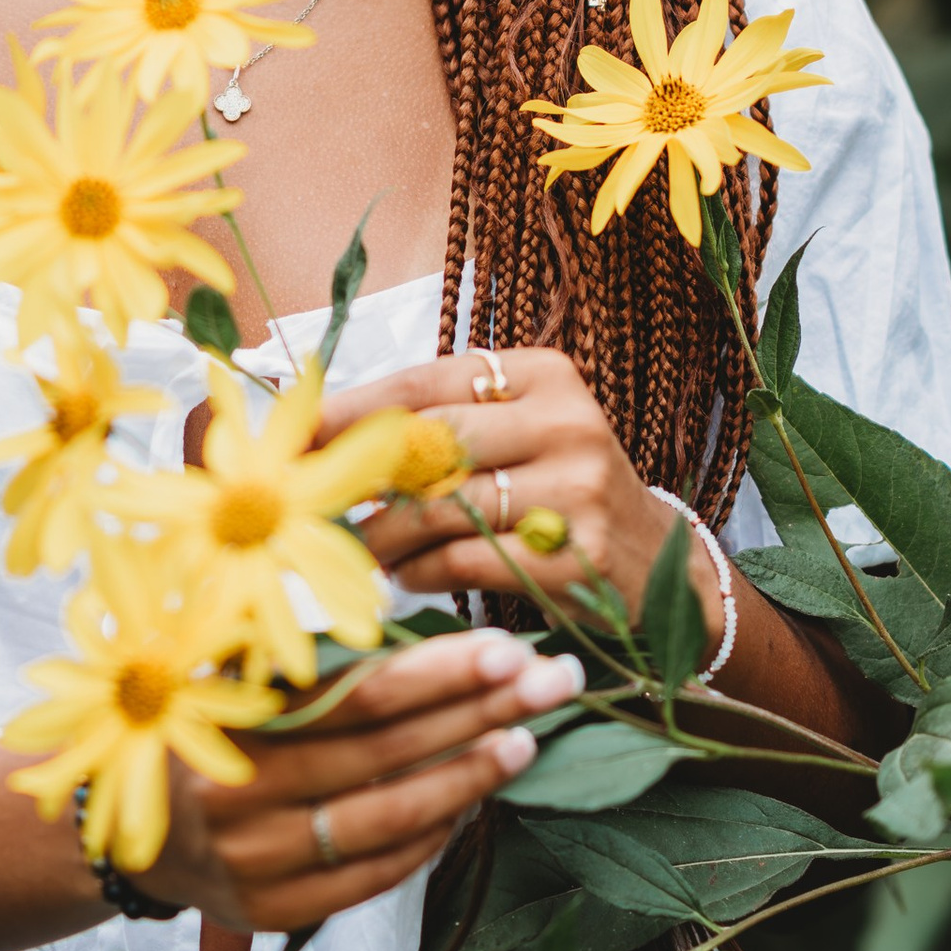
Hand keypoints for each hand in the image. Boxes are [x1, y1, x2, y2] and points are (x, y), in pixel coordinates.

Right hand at [141, 627, 583, 932]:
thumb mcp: (216, 670)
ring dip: (469, 778)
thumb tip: (395, 608)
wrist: (126, 834)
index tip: (505, 648)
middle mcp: (240, 799)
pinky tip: (470, 802)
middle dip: (478, 713)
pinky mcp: (276, 912)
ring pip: (389, 820)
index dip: (437, 674)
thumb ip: (291, 648)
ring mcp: (259, 865)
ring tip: (526, 741)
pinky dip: (428, 837)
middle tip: (550, 683)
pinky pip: (374, 875)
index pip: (354, 698)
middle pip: (385, 754)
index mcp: (226, 723)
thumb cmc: (191, 729)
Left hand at [318, 348, 723, 638]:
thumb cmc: (561, 491)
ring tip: (356, 546)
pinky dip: (421, 571)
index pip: (426, 384)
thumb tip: (322, 431)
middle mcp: (567, 422)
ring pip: (443, 509)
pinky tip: (406, 575)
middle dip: (359, 474)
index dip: (351, 410)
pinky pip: (467, 562)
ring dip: (383, 534)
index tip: (292, 431)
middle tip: (307, 498)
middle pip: (432, 443)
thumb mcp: (520, 435)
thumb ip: (441, 425)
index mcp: (545, 375)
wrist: (658, 564)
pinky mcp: (576, 557)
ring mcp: (578, 490)